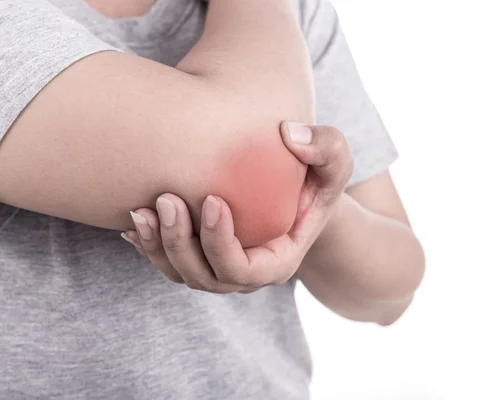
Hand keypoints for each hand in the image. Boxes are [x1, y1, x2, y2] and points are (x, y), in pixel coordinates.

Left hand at [121, 121, 353, 292]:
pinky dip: (147, 246)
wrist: (296, 193)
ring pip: (180, 274)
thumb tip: (290, 134)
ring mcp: (221, 268)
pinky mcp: (201, 256)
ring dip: (157, 247)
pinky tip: (131, 221)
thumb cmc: (315, 179)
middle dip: (180, 244)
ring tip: (141, 210)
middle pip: (204, 278)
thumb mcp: (334, 161)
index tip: (212, 199)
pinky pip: (169, 263)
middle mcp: (246, 274)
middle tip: (166, 200)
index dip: (221, 243)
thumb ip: (327, 148)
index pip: (243, 270)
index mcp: (278, 262)